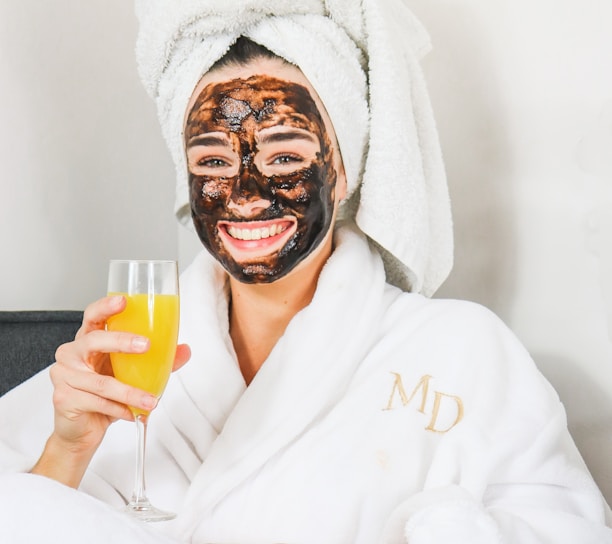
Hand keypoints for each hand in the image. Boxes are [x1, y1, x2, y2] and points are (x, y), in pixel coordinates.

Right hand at [31, 295, 189, 485]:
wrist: (81, 431)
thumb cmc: (104, 395)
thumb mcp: (131, 375)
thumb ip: (156, 361)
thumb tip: (184, 350)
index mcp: (88, 341)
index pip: (93, 316)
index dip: (105, 307)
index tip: (123, 301)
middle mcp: (72, 354)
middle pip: (94, 340)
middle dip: (121, 341)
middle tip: (146, 345)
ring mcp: (64, 376)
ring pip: (102, 382)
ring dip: (130, 392)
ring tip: (151, 400)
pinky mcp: (64, 399)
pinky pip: (98, 402)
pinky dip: (120, 409)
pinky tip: (133, 414)